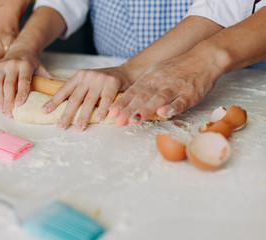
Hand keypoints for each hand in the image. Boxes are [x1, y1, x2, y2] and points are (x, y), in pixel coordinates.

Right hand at [0, 48, 52, 116]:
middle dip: (8, 100)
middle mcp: (12, 64)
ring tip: (3, 111)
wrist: (21, 50)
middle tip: (10, 113)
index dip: (21, 93)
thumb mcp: (43, 70)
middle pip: (9, 84)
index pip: (23, 81)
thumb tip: (69, 87)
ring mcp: (1, 65)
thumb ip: (53, 80)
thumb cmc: (33, 64)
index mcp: (26, 65)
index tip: (20, 105)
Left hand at [42, 67, 133, 130]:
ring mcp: (100, 79)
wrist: (126, 72)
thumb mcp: (89, 82)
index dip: (54, 101)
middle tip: (60, 126)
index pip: (64, 90)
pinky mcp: (113, 83)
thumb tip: (64, 105)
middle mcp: (88, 76)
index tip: (44, 111)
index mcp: (80, 76)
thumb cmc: (105, 81)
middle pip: (75, 98)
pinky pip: (106, 99)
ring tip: (79, 128)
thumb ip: (79, 90)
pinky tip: (98, 118)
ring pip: (89, 101)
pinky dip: (102, 109)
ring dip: (83, 116)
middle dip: (67, 114)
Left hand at [108, 52, 223, 126]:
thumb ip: (144, 85)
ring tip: (134, 119)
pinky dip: (171, 108)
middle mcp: (160, 82)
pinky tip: (162, 114)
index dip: (122, 103)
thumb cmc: (179, 68)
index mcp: (151, 78)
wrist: (204, 58)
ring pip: (158, 99)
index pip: (133, 92)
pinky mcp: (190, 94)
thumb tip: (128, 99)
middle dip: (128, 110)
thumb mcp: (157, 72)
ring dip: (145, 110)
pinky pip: (180, 102)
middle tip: (117, 122)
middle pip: (142, 97)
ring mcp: (175, 88)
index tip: (111, 113)